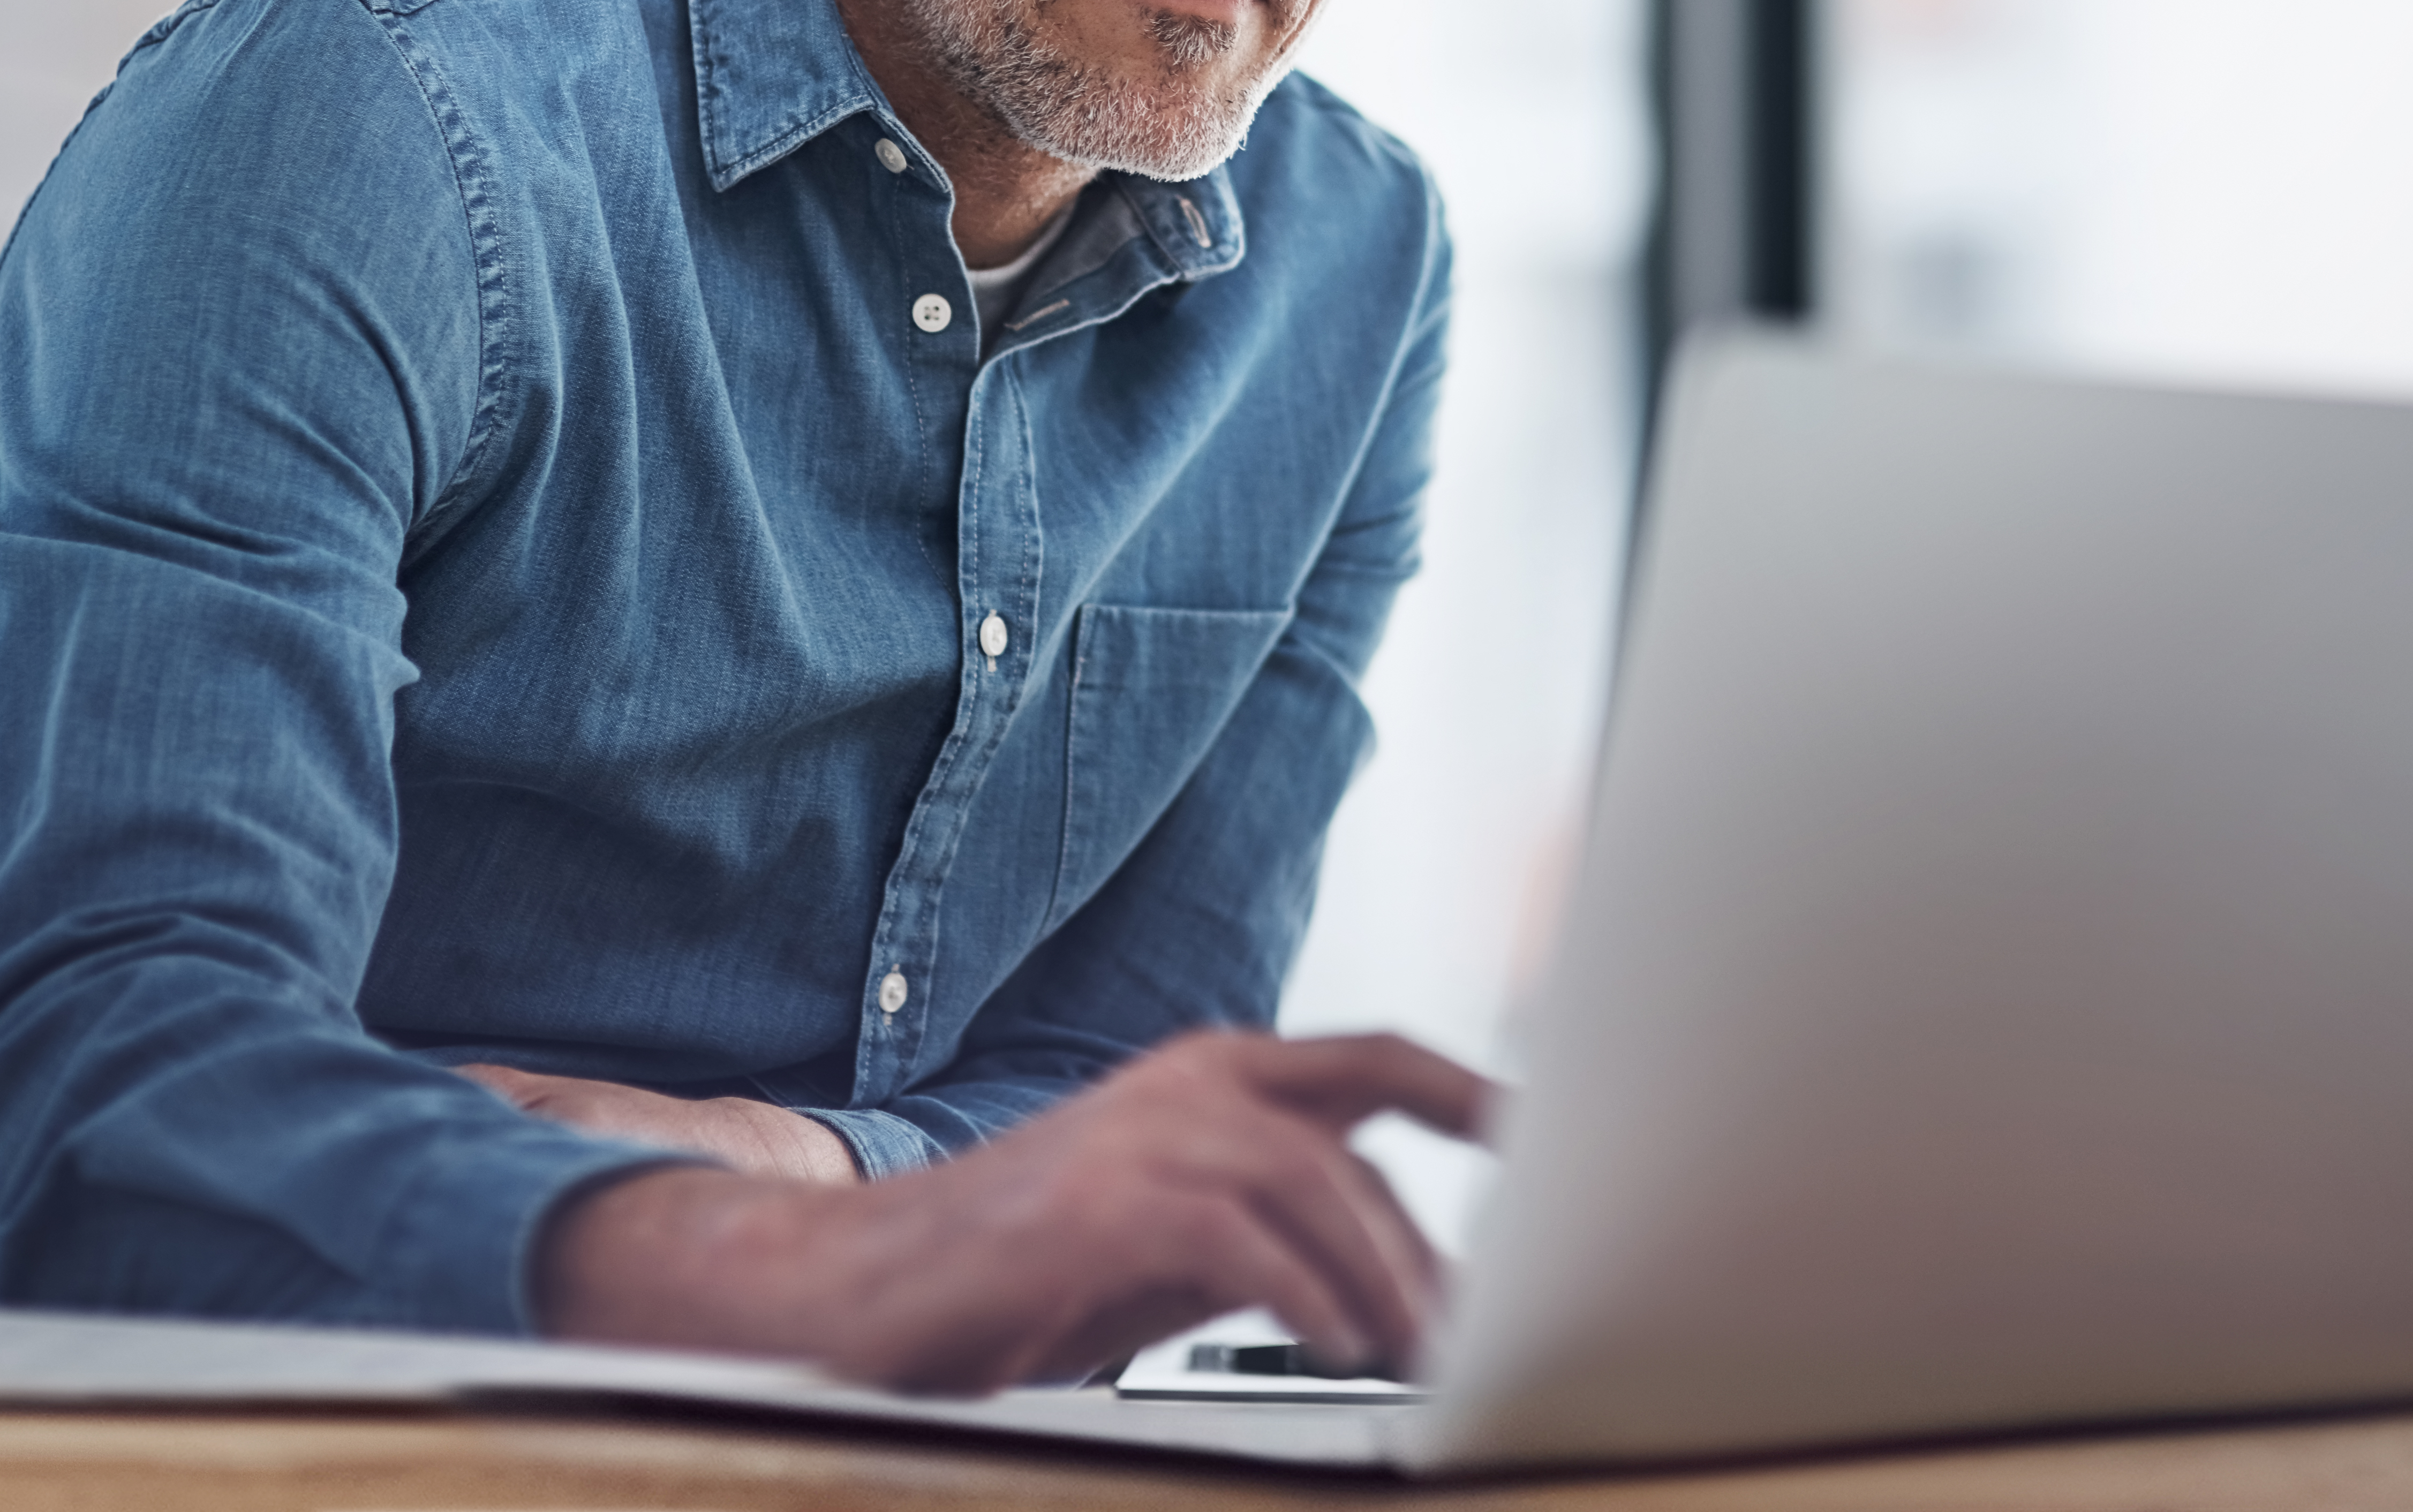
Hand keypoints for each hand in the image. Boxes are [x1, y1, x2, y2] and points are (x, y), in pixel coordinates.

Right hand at [527, 1028, 1493, 1394]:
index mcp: (1211, 1075)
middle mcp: (1185, 1084)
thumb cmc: (1028, 1265)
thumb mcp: (1177, 1234)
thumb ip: (1277, 1228)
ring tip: (1417, 1351)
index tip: (1545, 1138)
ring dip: (1381, 1274)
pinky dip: (1302, 1292)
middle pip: (1356, 1139)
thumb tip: (1398, 1277)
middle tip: (1475, 1327)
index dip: (1469, 1091)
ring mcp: (1140, 1134)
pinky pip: (1238, 1238)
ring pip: (1313, 1181)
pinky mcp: (1101, 1202)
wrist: (867, 1282)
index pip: (1373, 1061)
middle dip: (1428, 1240)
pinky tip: (1334, 1344)